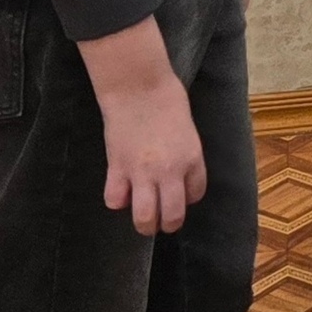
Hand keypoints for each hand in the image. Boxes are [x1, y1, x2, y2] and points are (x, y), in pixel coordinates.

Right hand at [79, 16, 205, 234]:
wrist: (139, 87)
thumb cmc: (168, 100)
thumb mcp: (187, 130)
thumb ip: (184, 155)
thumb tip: (178, 176)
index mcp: (192, 158)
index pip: (196, 194)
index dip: (188, 199)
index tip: (181, 196)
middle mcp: (170, 171)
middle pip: (173, 215)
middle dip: (168, 224)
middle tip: (162, 222)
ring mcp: (143, 173)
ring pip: (145, 217)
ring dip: (145, 224)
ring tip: (143, 221)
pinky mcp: (117, 169)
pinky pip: (115, 200)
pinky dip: (117, 200)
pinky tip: (120, 190)